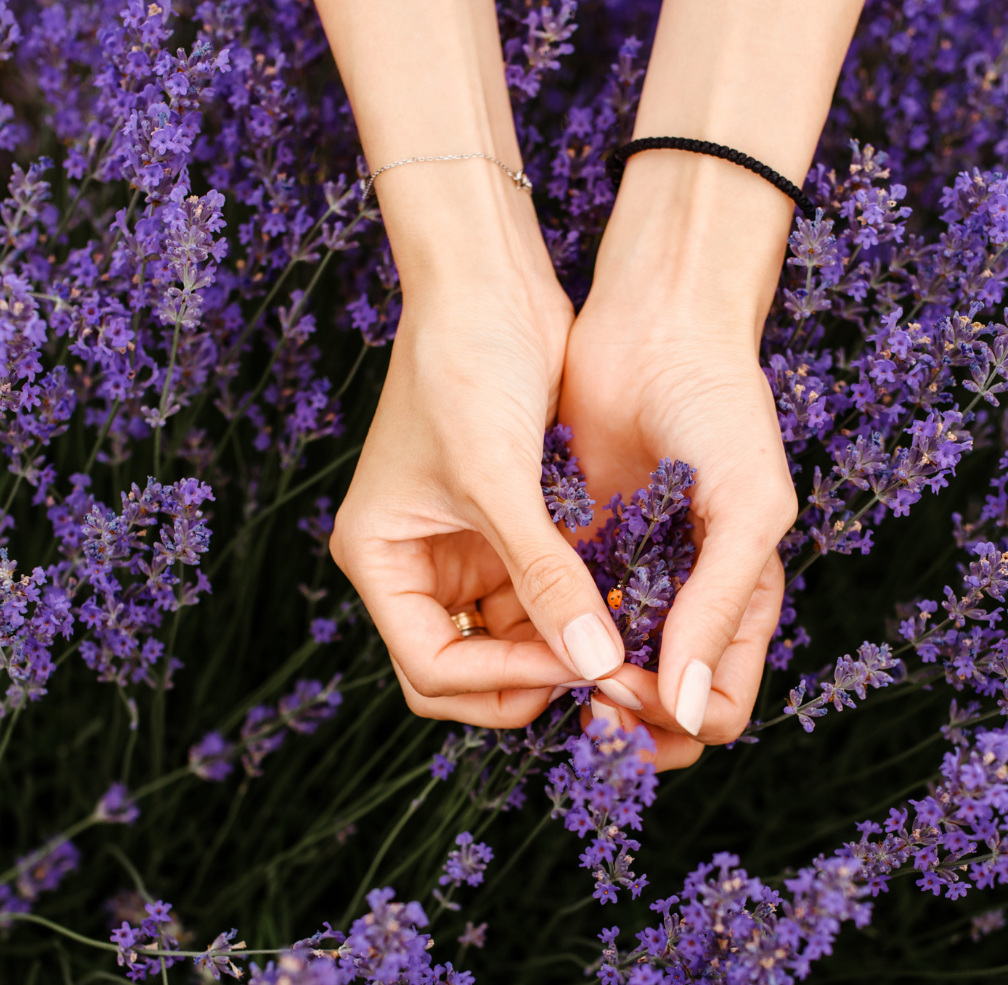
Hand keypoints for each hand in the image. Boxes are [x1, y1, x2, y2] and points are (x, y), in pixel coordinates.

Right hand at [330, 168, 627, 726]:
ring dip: (564, 646)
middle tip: (600, 667)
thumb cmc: (466, 365)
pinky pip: (546, 596)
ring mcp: (466, 549)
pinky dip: (580, 607)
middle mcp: (417, 565)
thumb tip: (594, 663)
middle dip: (530, 678)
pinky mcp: (512, 529)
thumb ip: (544, 576)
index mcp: (381, 559)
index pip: (433, 667)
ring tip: (625, 639)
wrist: (489, 281)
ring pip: (515, 640)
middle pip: (470, 671)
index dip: (502, 679)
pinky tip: (626, 604)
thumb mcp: (498, 478)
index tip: (574, 662)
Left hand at [558, 153, 797, 765]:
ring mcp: (631, 577)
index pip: (717, 707)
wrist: (656, 323)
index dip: (673, 715)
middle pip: (660, 708)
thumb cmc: (721, 408)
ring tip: (546, 665)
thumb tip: (693, 717)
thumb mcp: (743, 508)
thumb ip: (719, 608)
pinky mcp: (579, 547)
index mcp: (741, 603)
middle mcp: (686, 603)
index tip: (626, 683)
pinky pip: (561, 615)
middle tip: (582, 699)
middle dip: (625, 720)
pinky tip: (523, 622)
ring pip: (604, 671)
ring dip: (578, 684)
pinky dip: (549, 631)